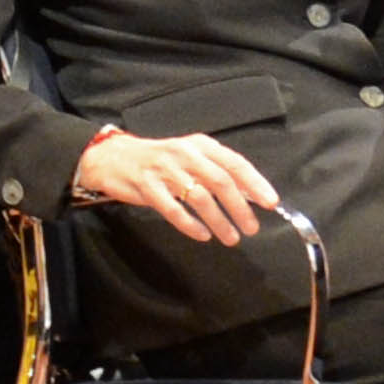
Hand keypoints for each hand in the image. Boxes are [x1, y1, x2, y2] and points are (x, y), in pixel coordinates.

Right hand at [70, 126, 286, 250]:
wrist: (113, 157)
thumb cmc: (159, 160)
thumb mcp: (190, 157)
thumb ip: (218, 171)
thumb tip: (251, 193)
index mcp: (200, 145)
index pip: (234, 163)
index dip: (255, 184)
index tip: (270, 203)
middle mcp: (185, 154)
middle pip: (220, 181)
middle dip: (239, 207)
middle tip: (251, 228)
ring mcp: (165, 170)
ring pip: (199, 197)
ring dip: (219, 220)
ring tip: (231, 238)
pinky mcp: (146, 186)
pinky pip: (173, 209)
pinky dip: (190, 224)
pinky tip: (202, 235)